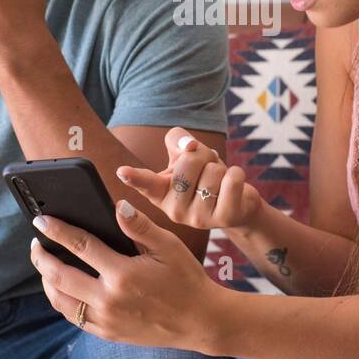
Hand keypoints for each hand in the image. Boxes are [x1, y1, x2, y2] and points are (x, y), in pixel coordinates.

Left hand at [28, 198, 223, 352]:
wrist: (200, 321)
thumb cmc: (186, 279)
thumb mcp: (169, 247)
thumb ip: (140, 226)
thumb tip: (116, 206)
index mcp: (123, 275)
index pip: (80, 246)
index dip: (57, 231)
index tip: (41, 220)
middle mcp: (109, 300)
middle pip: (60, 277)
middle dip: (42, 258)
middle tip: (35, 244)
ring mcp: (106, 321)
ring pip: (61, 301)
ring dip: (47, 281)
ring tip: (45, 265)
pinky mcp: (108, 333)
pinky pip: (74, 318)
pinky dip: (63, 301)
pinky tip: (64, 288)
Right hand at [115, 126, 262, 230]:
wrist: (236, 204)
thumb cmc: (205, 177)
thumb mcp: (185, 157)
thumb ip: (178, 140)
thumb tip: (188, 146)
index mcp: (160, 193)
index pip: (145, 183)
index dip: (134, 176)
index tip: (122, 172)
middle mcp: (174, 209)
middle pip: (189, 162)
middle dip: (203, 156)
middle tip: (206, 170)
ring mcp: (198, 218)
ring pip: (212, 171)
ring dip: (220, 168)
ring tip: (219, 182)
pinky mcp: (223, 218)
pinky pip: (232, 181)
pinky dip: (236, 174)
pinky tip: (233, 183)